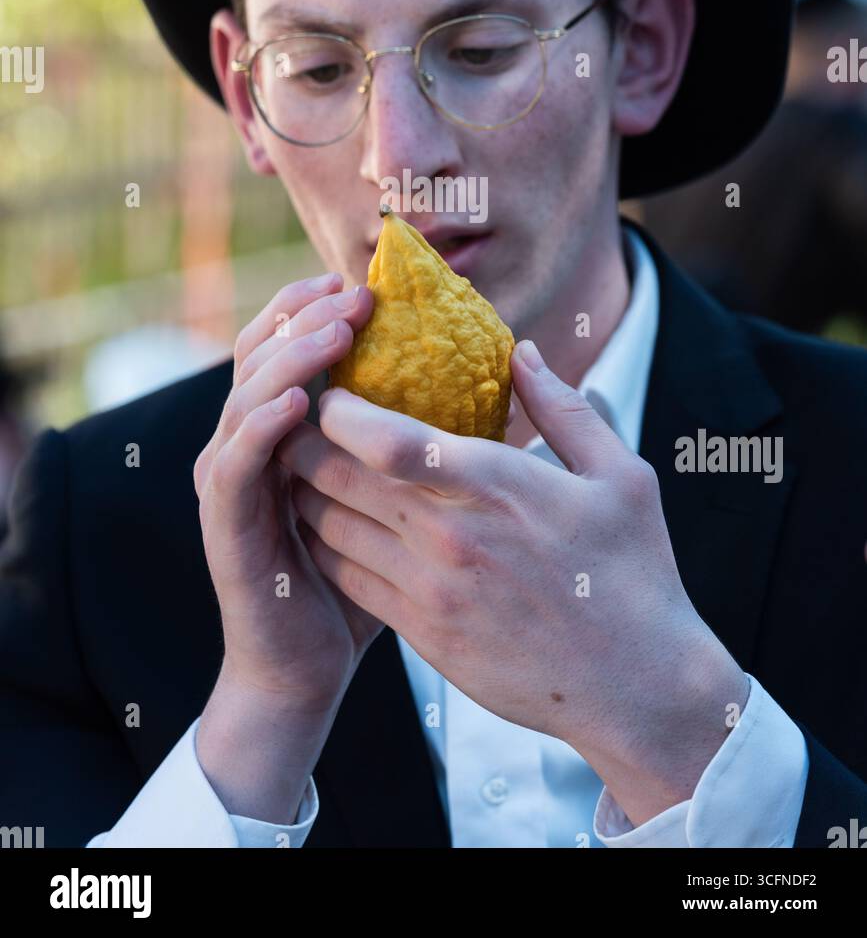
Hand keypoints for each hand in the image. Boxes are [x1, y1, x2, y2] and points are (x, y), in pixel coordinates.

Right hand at [193, 271, 382, 710]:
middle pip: (260, 353)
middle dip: (306, 316)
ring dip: (290, 359)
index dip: (317, 306)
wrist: (307, 668)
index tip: (367, 282)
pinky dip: (261, 427)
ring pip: (246, 397)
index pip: (287, 344)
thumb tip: (496, 386)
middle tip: (356, 293)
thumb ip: (418, 438)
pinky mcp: (224, 525)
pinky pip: (233, 464)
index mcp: (282, 428)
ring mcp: (229, 480)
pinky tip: (299, 404)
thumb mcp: (392, 492)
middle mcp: (246, 443)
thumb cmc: (359, 576)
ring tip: (336, 332)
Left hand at [279, 338, 748, 825]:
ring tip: (300, 466)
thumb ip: (564, 408)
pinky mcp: (422, 634)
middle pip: (339, 478)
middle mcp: (450, 537)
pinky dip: (324, 546)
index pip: (386, 440)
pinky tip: (325, 525)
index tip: (333, 392)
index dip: (340, 411)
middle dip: (303, 442)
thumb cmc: (634, 573)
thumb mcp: (621, 476)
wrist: (636, 686)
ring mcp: (430, 590)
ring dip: (306, 493)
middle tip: (295, 419)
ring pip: (330, 528)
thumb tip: (522, 352)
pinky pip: (348, 579)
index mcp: (495, 486)